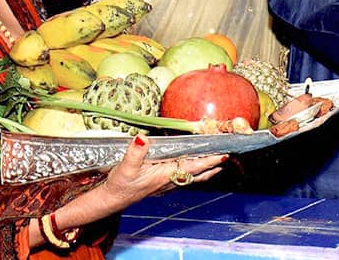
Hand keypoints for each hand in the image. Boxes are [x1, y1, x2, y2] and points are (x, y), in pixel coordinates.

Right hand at [100, 136, 225, 208]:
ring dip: (206, 170)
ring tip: (218, 164)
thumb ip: (135, 152)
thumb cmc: (119, 185)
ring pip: (192, 177)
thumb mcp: (125, 167)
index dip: (209, 161)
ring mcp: (166, 184)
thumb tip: (143, 137)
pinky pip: (184, 178)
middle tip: (227, 157)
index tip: (223, 155)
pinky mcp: (162, 185)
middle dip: (213, 166)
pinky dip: (194, 172)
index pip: (192, 166)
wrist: (112, 200)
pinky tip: (194, 169)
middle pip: (197, 174)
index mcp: (165, 175)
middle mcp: (169, 181)